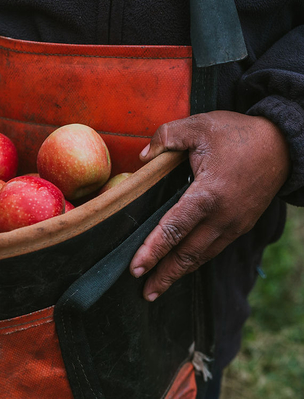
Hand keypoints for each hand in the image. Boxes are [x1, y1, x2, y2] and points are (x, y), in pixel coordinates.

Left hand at [129, 111, 289, 300]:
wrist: (284, 143)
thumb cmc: (237, 133)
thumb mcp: (199, 125)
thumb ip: (165, 137)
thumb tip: (142, 158)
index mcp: (208, 194)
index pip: (174, 229)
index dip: (152, 250)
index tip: (135, 268)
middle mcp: (223, 217)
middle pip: (188, 254)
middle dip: (165, 275)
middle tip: (144, 292)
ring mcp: (235, 224)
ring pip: (202, 255)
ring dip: (179, 273)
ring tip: (158, 287)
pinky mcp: (241, 224)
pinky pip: (214, 248)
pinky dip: (196, 260)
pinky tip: (182, 266)